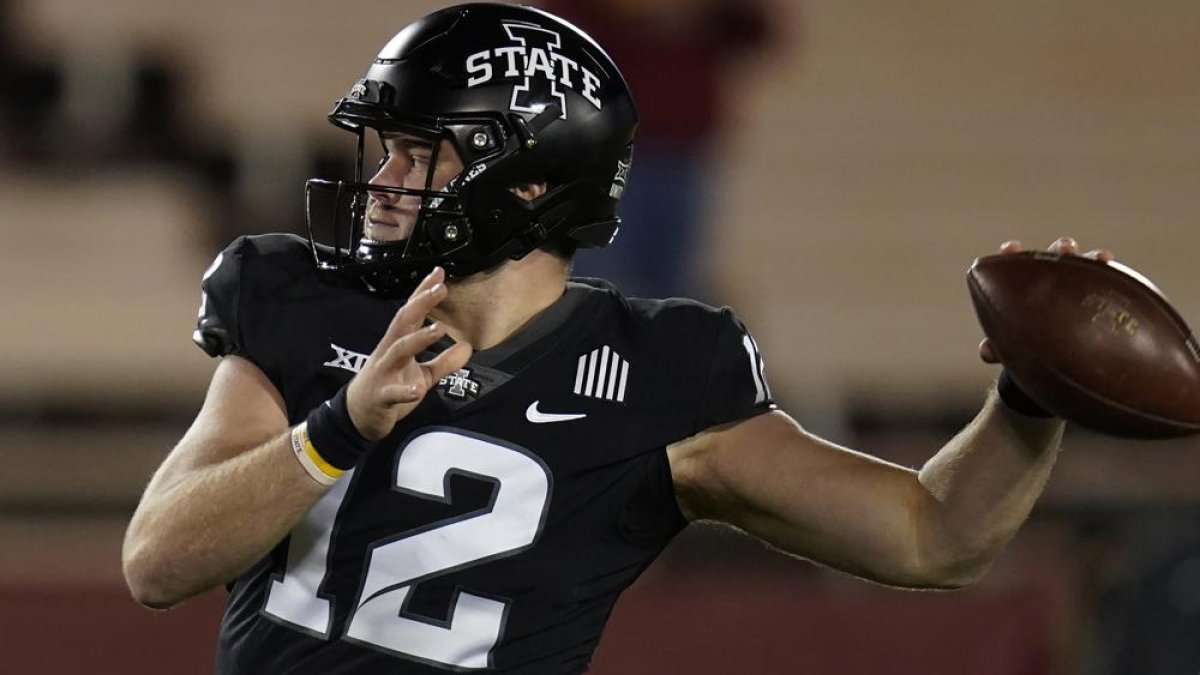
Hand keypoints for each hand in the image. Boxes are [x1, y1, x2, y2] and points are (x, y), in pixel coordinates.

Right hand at [346, 267, 472, 439]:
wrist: (358, 415)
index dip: (424, 292)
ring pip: (399, 350)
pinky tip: (418, 389)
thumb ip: (444, 362)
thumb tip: (468, 347)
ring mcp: (383, 372)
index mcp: (399, 343)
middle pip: (404, 322)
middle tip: (441, 288)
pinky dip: (405, 390)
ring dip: (419, 339)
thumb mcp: (422, 374)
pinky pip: (393, 392)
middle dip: (421, 303)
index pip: (413, 313)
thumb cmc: (389, 387)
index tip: (440, 273)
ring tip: (440, 329)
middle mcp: (389, 351)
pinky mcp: (381, 396)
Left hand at [978, 237, 1113, 363]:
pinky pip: (1110, 286)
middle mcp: (1053, 279)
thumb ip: (998, 346)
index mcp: (1025, 285)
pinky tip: (1125, 281)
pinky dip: (1115, 280)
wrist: (1056, 359)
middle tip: (1067, 248)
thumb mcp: (1012, 346)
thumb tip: (986, 351)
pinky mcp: (1100, 296)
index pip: (1017, 263)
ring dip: (1093, 259)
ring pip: (1086, 267)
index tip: (1012, 248)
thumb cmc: (1027, 344)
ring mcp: (1078, 285)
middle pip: (1056, 257)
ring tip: (1103, 258)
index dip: (1014, 254)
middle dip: (1061, 249)